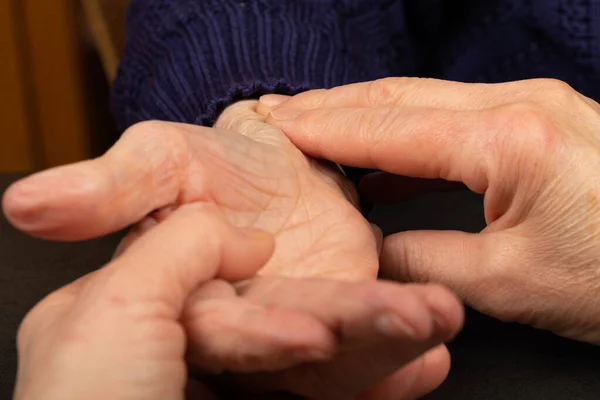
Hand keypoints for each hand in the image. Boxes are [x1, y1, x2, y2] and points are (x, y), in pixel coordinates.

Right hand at [3, 101, 462, 398]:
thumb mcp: (158, 161)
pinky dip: (408, 341)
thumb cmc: (209, 159)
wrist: (269, 156)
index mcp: (194, 302)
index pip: (223, 330)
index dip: (261, 333)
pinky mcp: (346, 318)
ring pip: (345, 353)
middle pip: (297, 351)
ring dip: (394, 340)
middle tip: (412, 322)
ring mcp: (302, 327)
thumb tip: (25, 206)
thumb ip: (108, 190)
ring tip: (438, 322)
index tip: (311, 332)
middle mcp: (251, 329)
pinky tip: (441, 340)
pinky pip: (377, 341)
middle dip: (353, 340)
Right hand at [260, 77, 599, 343]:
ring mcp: (535, 105)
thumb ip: (423, 259)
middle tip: (281, 111)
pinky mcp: (545, 121)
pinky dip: (408, 132)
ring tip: (316, 126)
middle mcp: (518, 105)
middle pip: (399, 96)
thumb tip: (373, 248)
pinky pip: (456, 117)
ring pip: (425, 100)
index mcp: (507, 140)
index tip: (275, 126)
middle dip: (333, 103)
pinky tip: (382, 154)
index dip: (322, 127)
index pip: (386, 127)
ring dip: (367, 114)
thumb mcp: (508, 283)